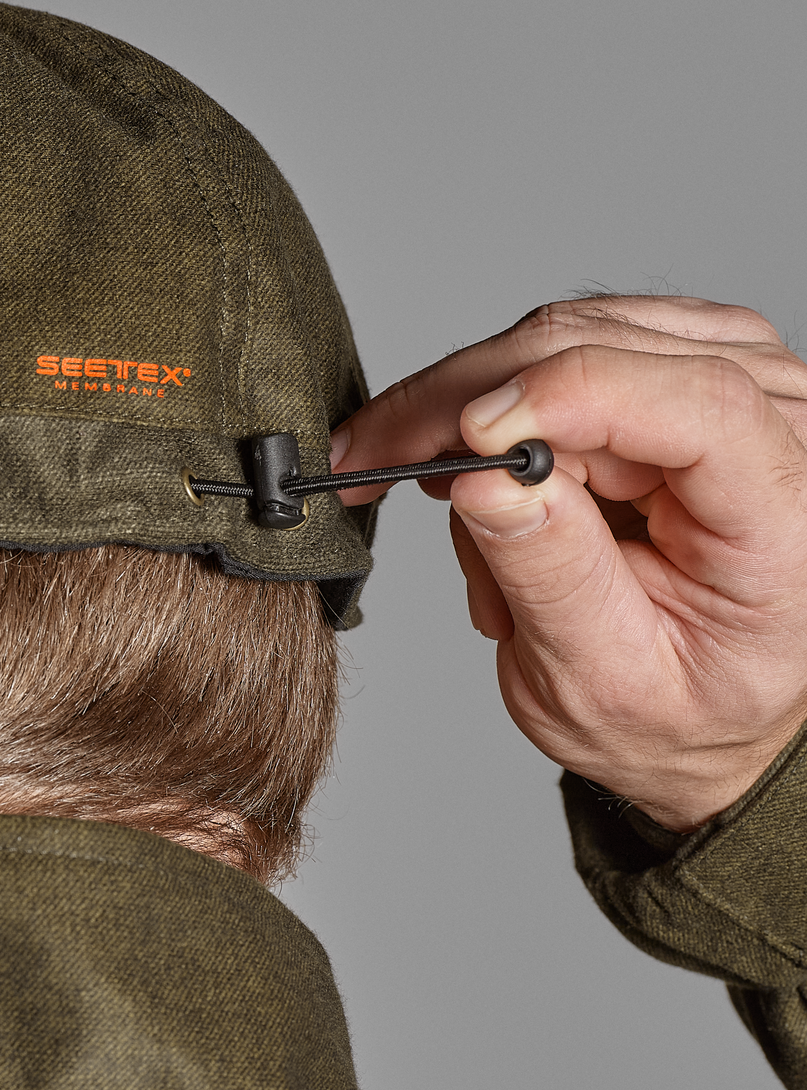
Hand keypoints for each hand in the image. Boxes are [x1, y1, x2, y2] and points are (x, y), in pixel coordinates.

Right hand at [332, 297, 806, 830]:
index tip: (466, 439)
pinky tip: (471, 460)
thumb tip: (483, 475)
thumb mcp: (598, 679)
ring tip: (425, 485)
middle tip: (370, 456)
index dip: (571, 398)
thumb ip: (549, 574)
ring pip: (574, 333)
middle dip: (470, 399)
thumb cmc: (670, 710)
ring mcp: (740, 382)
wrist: (703, 709)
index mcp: (789, 517)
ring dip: (474, 407)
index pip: (700, 405)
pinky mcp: (685, 366)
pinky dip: (497, 400)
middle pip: (613, 347)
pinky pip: (567, 344)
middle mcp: (785, 426)